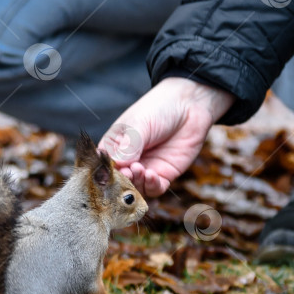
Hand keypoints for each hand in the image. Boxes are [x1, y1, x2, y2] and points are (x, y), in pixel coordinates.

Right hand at [98, 77, 234, 196]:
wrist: (189, 104)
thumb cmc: (158, 108)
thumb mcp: (139, 124)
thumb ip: (129, 145)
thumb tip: (119, 164)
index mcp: (114, 147)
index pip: (103, 165)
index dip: (106, 171)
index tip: (111, 171)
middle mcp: (127, 161)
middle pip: (118, 180)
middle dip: (122, 180)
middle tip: (128, 172)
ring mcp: (145, 168)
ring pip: (135, 187)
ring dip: (136, 183)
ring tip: (140, 169)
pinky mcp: (163, 175)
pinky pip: (154, 189)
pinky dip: (151, 186)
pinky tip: (152, 175)